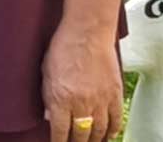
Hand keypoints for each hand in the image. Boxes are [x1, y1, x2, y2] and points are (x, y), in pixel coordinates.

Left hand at [42, 19, 123, 141]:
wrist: (87, 32)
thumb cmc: (63, 47)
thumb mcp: (46, 73)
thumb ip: (48, 97)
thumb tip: (50, 117)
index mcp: (60, 98)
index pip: (60, 132)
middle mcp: (81, 103)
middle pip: (81, 135)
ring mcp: (100, 100)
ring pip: (99, 131)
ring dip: (94, 140)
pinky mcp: (115, 94)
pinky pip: (116, 120)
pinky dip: (112, 131)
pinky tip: (108, 135)